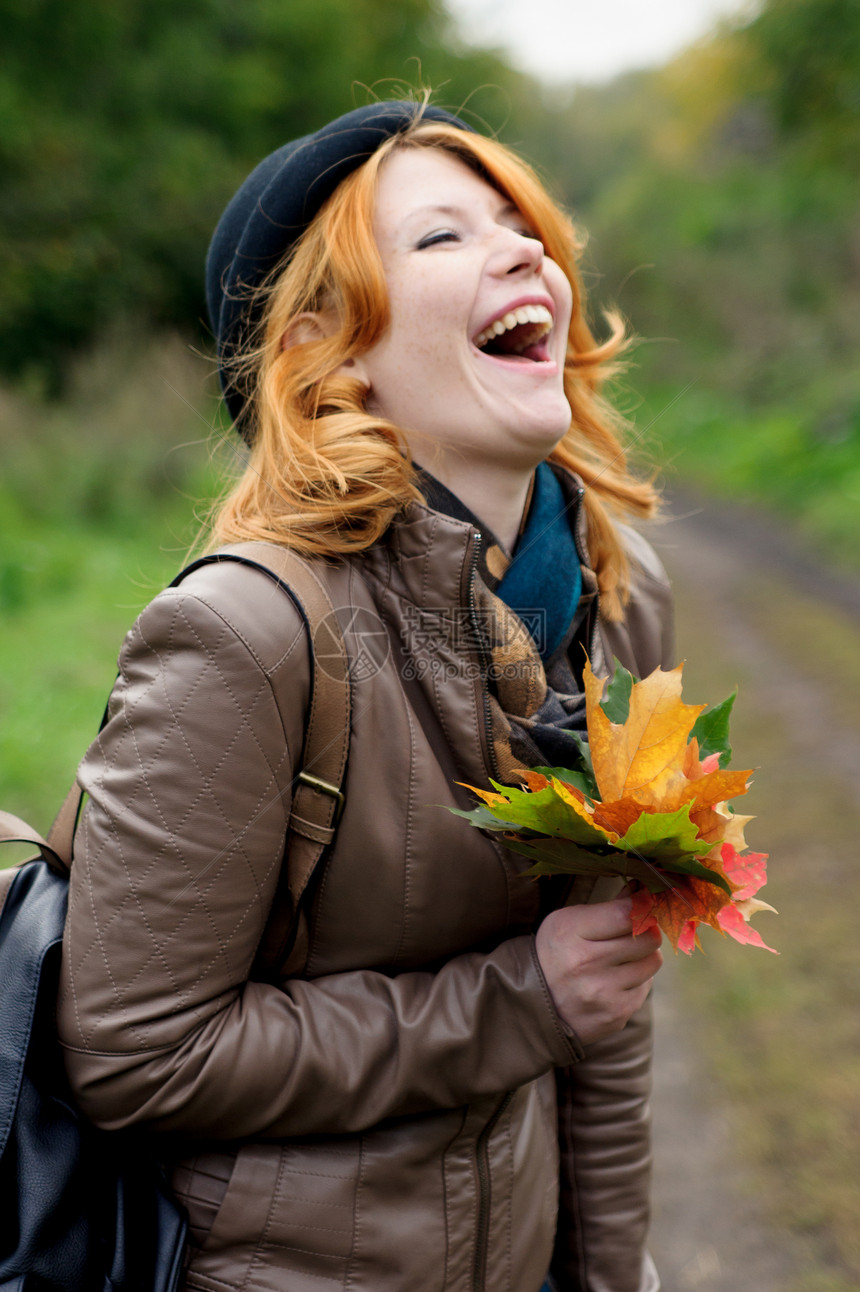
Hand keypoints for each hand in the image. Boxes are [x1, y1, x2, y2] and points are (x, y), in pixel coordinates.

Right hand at [535, 897, 661, 1045]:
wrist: (534, 1005)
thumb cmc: (557, 953)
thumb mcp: (568, 922)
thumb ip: (607, 908)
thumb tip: (644, 890)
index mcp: (570, 932)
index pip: (625, 913)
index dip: (643, 905)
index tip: (646, 901)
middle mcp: (585, 963)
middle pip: (647, 937)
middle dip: (647, 931)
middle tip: (636, 931)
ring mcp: (602, 992)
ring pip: (652, 962)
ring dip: (644, 957)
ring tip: (622, 958)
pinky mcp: (616, 1014)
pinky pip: (646, 988)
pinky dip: (636, 982)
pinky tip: (615, 982)